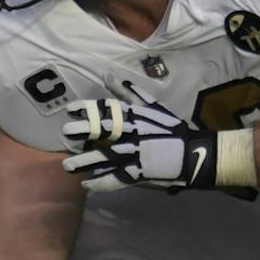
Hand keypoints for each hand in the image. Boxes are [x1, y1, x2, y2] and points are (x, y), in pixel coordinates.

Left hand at [61, 99, 219, 191]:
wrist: (192, 154)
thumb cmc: (171, 130)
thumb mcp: (152, 107)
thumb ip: (129, 93)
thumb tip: (108, 75)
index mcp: (137, 116)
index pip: (109, 109)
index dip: (88, 108)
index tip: (70, 109)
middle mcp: (135, 133)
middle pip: (105, 130)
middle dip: (84, 130)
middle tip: (66, 132)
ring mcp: (137, 154)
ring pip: (106, 156)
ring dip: (86, 161)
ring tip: (68, 166)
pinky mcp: (140, 173)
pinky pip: (117, 178)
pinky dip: (101, 182)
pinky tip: (87, 184)